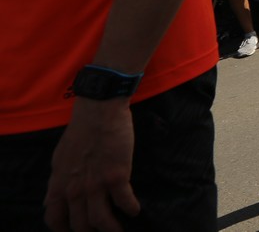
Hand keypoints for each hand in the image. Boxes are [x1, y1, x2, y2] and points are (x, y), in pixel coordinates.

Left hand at [44, 100, 138, 231]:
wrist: (99, 112)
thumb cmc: (80, 131)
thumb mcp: (59, 159)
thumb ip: (56, 182)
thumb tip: (50, 201)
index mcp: (59, 184)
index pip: (55, 219)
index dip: (64, 230)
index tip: (74, 231)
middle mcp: (75, 189)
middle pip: (80, 224)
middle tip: (101, 231)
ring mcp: (96, 184)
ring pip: (101, 220)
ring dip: (112, 229)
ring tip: (119, 230)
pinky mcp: (117, 176)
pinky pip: (125, 202)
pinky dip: (131, 209)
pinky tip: (134, 210)